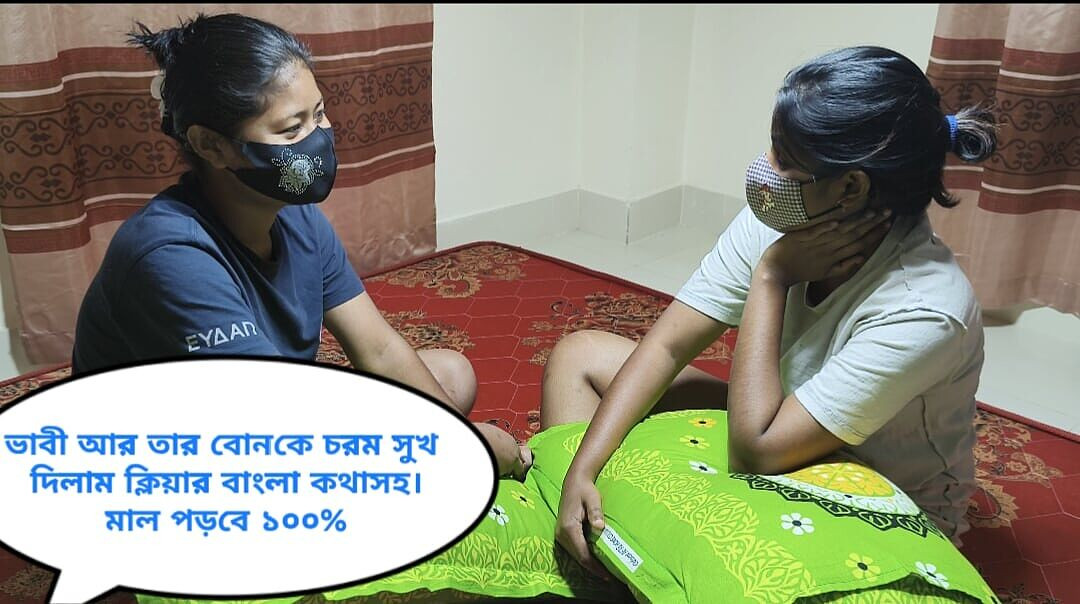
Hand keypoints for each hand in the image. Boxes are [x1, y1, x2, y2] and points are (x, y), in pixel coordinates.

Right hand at [555, 471, 613, 579]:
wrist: (574, 483)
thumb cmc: (585, 490)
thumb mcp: (593, 498)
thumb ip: (596, 513)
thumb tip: (600, 527)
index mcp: (568, 527)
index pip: (582, 554)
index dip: (595, 566)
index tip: (608, 575)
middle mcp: (561, 534)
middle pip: (578, 558)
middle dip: (593, 568)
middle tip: (610, 576)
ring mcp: (560, 535)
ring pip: (575, 555)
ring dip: (589, 564)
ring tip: (605, 571)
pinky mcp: (562, 534)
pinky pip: (574, 550)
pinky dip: (584, 556)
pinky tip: (596, 560)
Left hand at [760, 209, 892, 286]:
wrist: (775, 273)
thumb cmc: (800, 270)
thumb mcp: (824, 272)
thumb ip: (843, 266)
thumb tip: (862, 257)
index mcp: (834, 257)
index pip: (859, 244)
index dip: (875, 234)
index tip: (889, 223)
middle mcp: (828, 250)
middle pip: (854, 236)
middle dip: (872, 224)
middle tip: (888, 212)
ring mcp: (815, 244)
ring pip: (839, 233)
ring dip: (855, 223)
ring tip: (870, 213)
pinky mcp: (801, 239)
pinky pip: (814, 232)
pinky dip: (825, 228)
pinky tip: (837, 221)